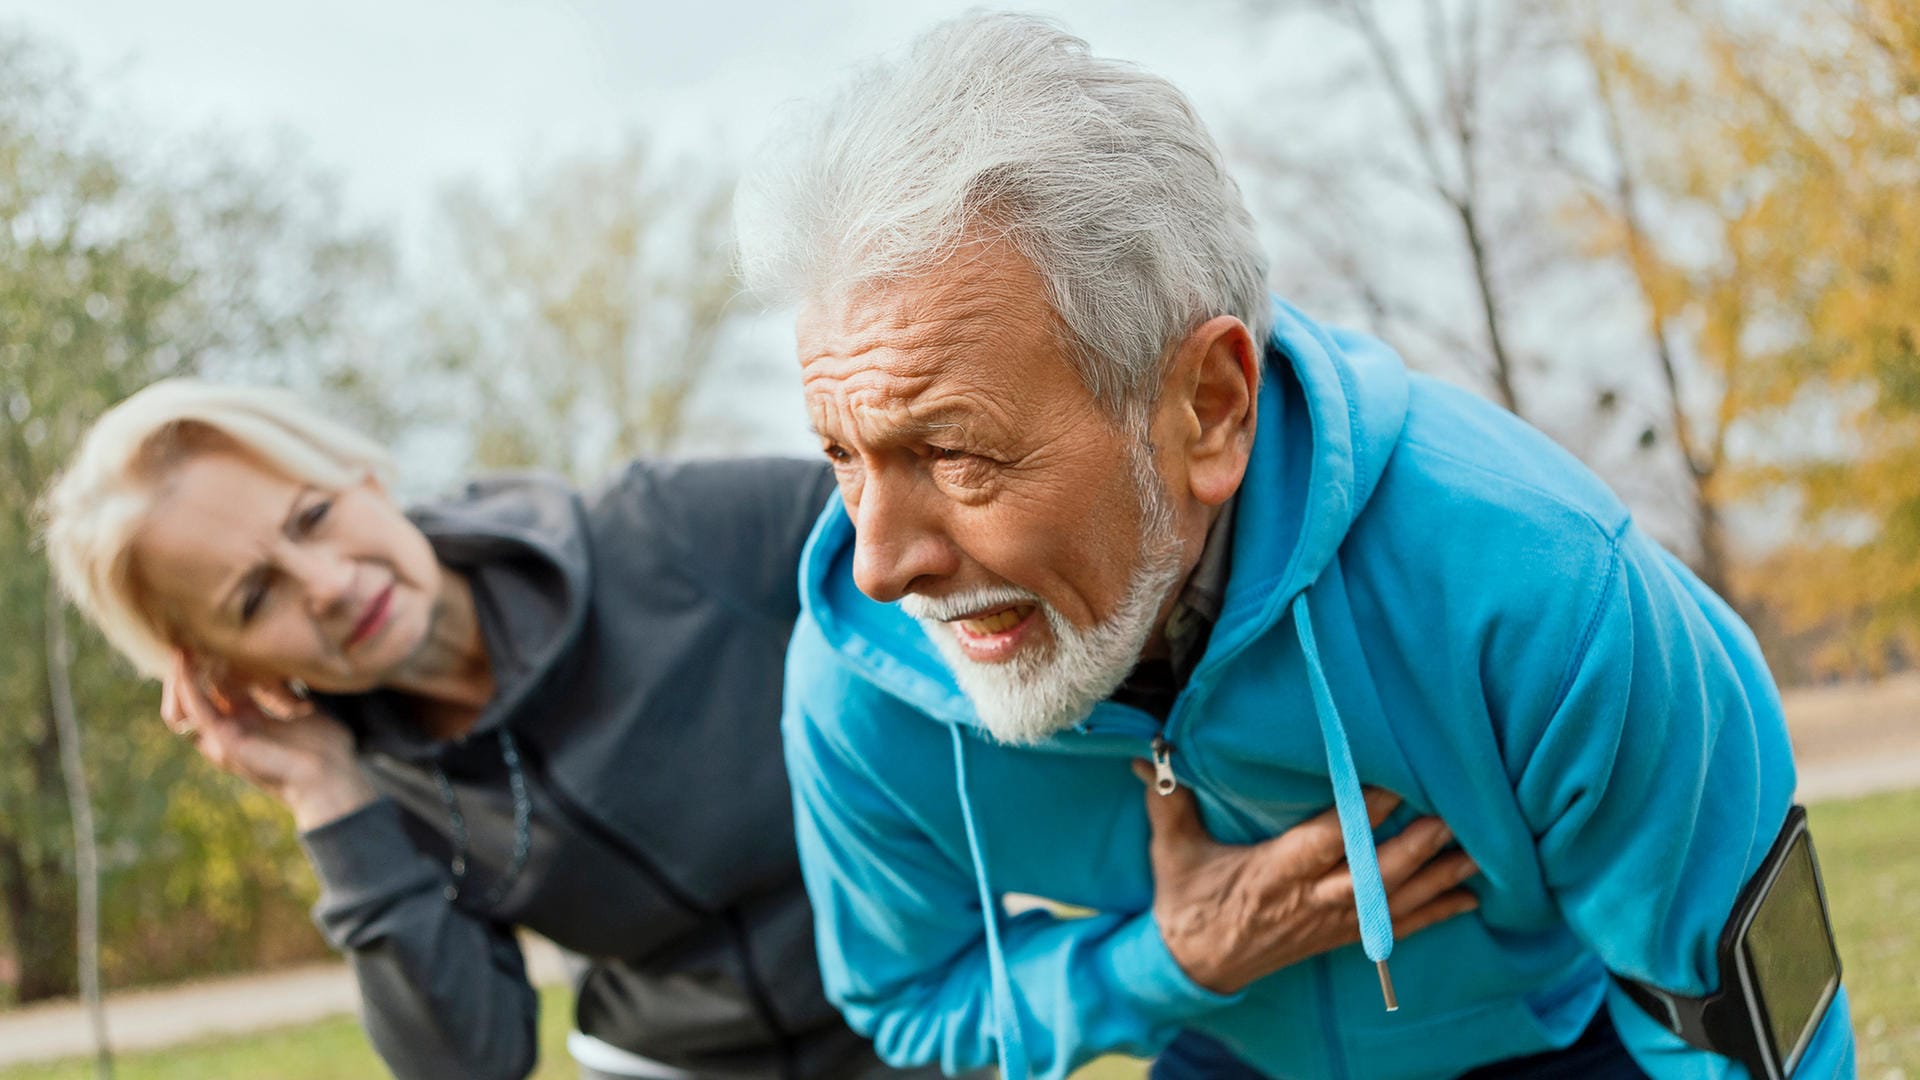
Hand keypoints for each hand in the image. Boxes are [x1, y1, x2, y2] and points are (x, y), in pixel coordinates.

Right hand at [163, 651, 376, 830]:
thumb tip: (290, 668)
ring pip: (188, 703)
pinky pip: (198, 711)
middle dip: (191, 668)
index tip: (211, 636)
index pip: (218, 690)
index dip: (212, 664)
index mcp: (248, 722)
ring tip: (181, 646)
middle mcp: (231, 730)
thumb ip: (287, 691)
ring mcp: (225, 738)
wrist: (331, 777)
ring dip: (182, 675)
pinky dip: (188, 687)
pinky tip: (185, 664)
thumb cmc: (324, 748)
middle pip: (198, 695)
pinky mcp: (226, 742)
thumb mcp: (301, 708)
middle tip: (190, 637)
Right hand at [1131, 761, 1478, 994]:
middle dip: (1415, 846)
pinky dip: (1434, 913)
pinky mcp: (1338, 938)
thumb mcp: (1172, 851)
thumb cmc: (1187, 901)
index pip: (1325, 842)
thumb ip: (1168, 801)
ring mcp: (1328, 923)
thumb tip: (1149, 755)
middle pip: (1372, 875)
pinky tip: (1468, 897)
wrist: (1195, 966)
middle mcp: (1308, 901)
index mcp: (1271, 874)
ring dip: (1436, 878)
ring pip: (1393, 902)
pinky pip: (1395, 929)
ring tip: (1474, 850)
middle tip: (1451, 813)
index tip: (1393, 783)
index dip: (1361, 816)